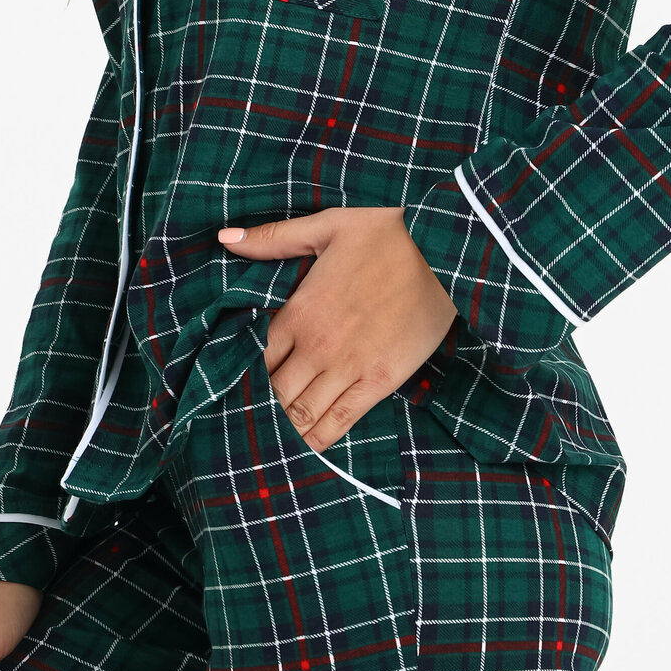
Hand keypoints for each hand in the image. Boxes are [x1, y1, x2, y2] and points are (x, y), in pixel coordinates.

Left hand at [219, 206, 456, 449]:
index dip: (244, 372)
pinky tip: (307, 444)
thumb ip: (273, 239)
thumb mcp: (327, 226)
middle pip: (274, 392)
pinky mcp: (379, 382)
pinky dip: (318, 438)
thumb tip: (225, 237)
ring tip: (276, 435)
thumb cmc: (387, 234)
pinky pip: (340, 422)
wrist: (445, 251)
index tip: (239, 380)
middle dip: (261, 404)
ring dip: (286, 425)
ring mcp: (349, 367)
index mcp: (300, 310)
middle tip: (255, 413)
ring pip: (301, 413)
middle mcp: (318, 345)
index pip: (255, 356)